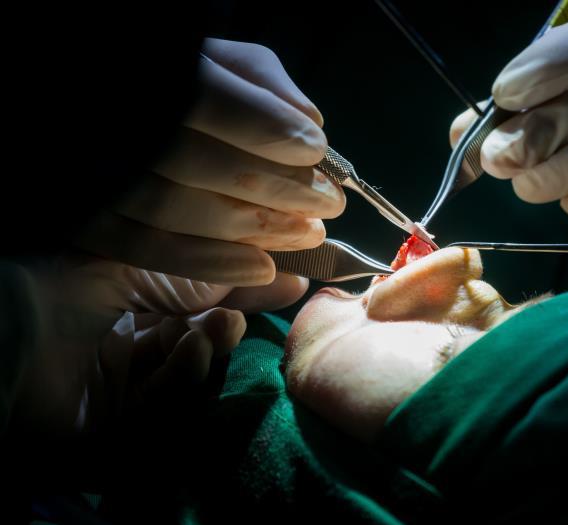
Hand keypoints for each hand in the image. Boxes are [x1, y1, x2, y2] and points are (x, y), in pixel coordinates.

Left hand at [9, 255, 303, 436]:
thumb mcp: (139, 266)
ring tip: (218, 327)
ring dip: (209, 358)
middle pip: (194, 357)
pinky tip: (190, 352)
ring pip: (185, 395)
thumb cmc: (54, 289)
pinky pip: (160, 425)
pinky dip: (184, 387)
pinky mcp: (103, 447)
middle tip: (247, 312)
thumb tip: (282, 273)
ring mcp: (111, 408)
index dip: (237, 300)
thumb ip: (204, 273)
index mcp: (119, 320)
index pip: (193, 315)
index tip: (288, 285)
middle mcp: (118, 365)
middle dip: (224, 334)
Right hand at [77, 38, 345, 294]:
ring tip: (309, 233)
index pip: (206, 98)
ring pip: (173, 209)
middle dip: (275, 188)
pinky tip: (263, 269)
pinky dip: (209, 263)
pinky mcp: (90, 218)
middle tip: (328, 204)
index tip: (315, 151)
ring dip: (254, 229)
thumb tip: (308, 122)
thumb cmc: (182, 88)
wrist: (123, 131)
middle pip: (195, 162)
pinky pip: (145, 248)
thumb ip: (263, 84)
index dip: (267, 126)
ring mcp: (99, 174)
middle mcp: (116, 124)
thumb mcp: (220, 64)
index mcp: (151, 73)